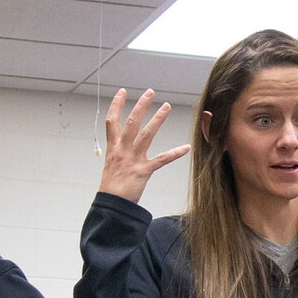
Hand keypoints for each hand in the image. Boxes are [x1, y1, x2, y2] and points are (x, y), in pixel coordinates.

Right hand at [98, 88, 189, 203]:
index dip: (116, 105)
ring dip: (157, 119)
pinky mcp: (144, 170)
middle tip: (150, 92)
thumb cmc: (112, 188)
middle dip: (141, 106)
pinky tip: (185, 147)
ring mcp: (134, 159)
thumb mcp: (111, 166)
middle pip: (131, 122)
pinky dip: (175, 153)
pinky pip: (162, 159)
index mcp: (113, 148)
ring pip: (147, 134)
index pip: (112, 121)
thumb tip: (122, 146)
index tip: (122, 92)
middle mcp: (123, 150)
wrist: (112, 205)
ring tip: (166, 106)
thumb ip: (118, 153)